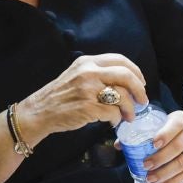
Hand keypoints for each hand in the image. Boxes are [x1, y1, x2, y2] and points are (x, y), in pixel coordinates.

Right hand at [17, 53, 148, 141]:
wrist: (39, 111)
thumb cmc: (60, 96)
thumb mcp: (77, 74)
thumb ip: (97, 72)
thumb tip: (125, 81)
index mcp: (88, 62)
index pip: (120, 60)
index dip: (136, 72)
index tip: (141, 83)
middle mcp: (89, 72)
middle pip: (126, 76)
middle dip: (139, 90)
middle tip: (142, 101)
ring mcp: (88, 90)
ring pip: (122, 96)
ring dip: (130, 109)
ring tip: (129, 117)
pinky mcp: (87, 107)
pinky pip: (113, 113)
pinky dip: (117, 119)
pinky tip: (113, 122)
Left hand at [129, 105, 182, 182]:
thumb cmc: (171, 128)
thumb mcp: (160, 123)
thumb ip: (140, 132)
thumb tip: (119, 145)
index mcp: (181, 119)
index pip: (175, 125)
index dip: (165, 134)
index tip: (153, 144)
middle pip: (178, 146)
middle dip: (161, 158)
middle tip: (146, 165)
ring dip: (166, 172)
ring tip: (151, 178)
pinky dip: (176, 181)